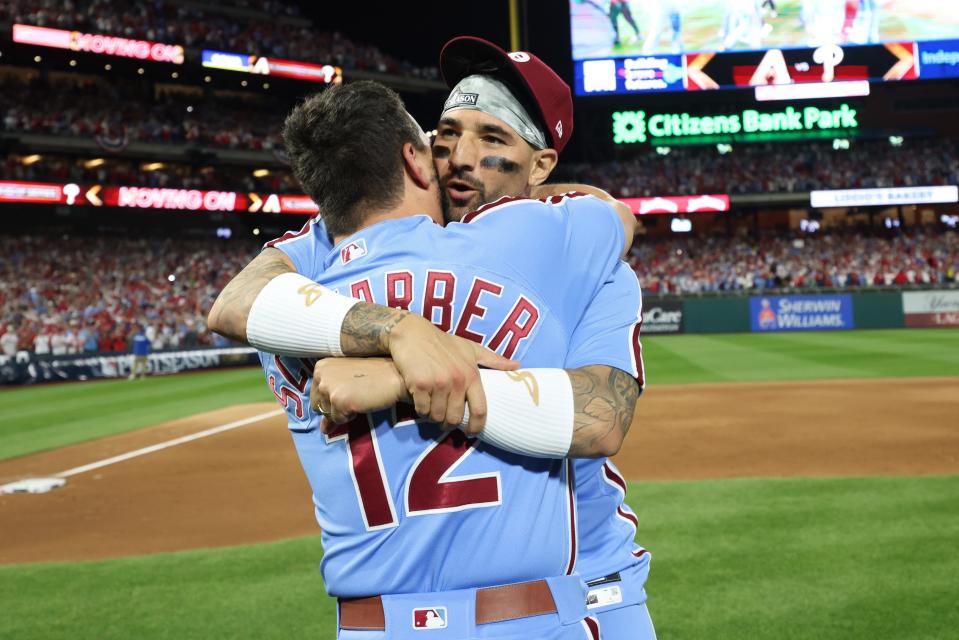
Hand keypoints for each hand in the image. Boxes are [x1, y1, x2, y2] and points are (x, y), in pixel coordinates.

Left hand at [311, 358, 407, 431]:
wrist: (395, 376)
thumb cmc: (374, 375)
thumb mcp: (346, 381)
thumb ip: (331, 398)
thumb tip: (323, 429)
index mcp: (320, 367)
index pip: (314, 396)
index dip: (332, 400)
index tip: (348, 392)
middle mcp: (320, 375)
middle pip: (318, 407)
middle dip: (335, 408)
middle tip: (355, 396)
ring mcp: (328, 388)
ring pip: (328, 415)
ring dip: (343, 412)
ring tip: (359, 397)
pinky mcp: (339, 401)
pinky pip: (338, 421)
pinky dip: (350, 417)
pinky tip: (362, 402)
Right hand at [387, 314, 517, 432]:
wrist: (412, 333)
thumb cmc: (442, 341)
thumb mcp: (470, 348)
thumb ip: (493, 359)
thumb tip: (517, 366)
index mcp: (472, 374)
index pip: (480, 409)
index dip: (477, 426)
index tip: (471, 433)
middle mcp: (457, 380)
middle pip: (455, 417)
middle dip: (449, 423)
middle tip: (444, 420)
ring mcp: (438, 383)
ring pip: (437, 416)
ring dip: (434, 417)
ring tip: (432, 410)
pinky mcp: (419, 384)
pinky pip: (422, 409)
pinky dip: (420, 410)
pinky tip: (420, 402)